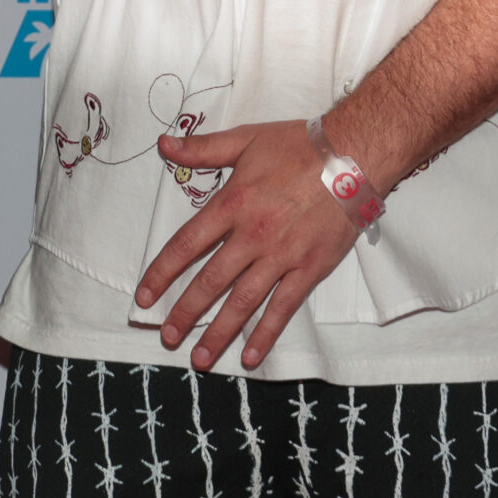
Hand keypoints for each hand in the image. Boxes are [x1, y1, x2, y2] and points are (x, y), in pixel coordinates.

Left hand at [132, 120, 361, 371]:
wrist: (353, 155)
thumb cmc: (299, 145)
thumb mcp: (246, 139)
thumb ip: (202, 148)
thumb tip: (164, 144)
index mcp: (233, 203)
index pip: (187, 245)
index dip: (162, 272)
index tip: (144, 297)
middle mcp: (252, 235)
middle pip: (210, 281)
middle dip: (185, 312)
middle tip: (166, 336)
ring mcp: (281, 256)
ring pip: (242, 302)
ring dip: (218, 332)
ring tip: (199, 359)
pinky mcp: (309, 269)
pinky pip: (283, 307)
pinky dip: (265, 334)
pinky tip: (250, 356)